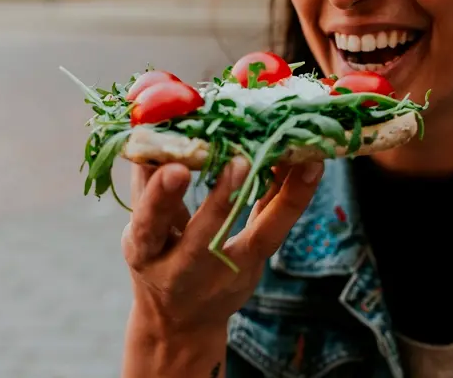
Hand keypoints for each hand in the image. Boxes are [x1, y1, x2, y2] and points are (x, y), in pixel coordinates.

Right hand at [122, 157, 323, 339]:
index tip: (176, 168)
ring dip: (281, 196)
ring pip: (260, 236)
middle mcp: (187, 269)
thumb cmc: (158, 258)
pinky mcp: (255, 265)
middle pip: (204, 238)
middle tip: (239, 162)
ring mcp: (227, 271)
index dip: (160, 198)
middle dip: (220, 203)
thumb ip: (145, 186)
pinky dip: (294, 194)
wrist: (181, 319)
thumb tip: (147, 133)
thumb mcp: (143, 229)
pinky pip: (278, 226)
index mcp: (146, 252)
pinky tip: (309, 165)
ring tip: (300, 159)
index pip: (149, 225)